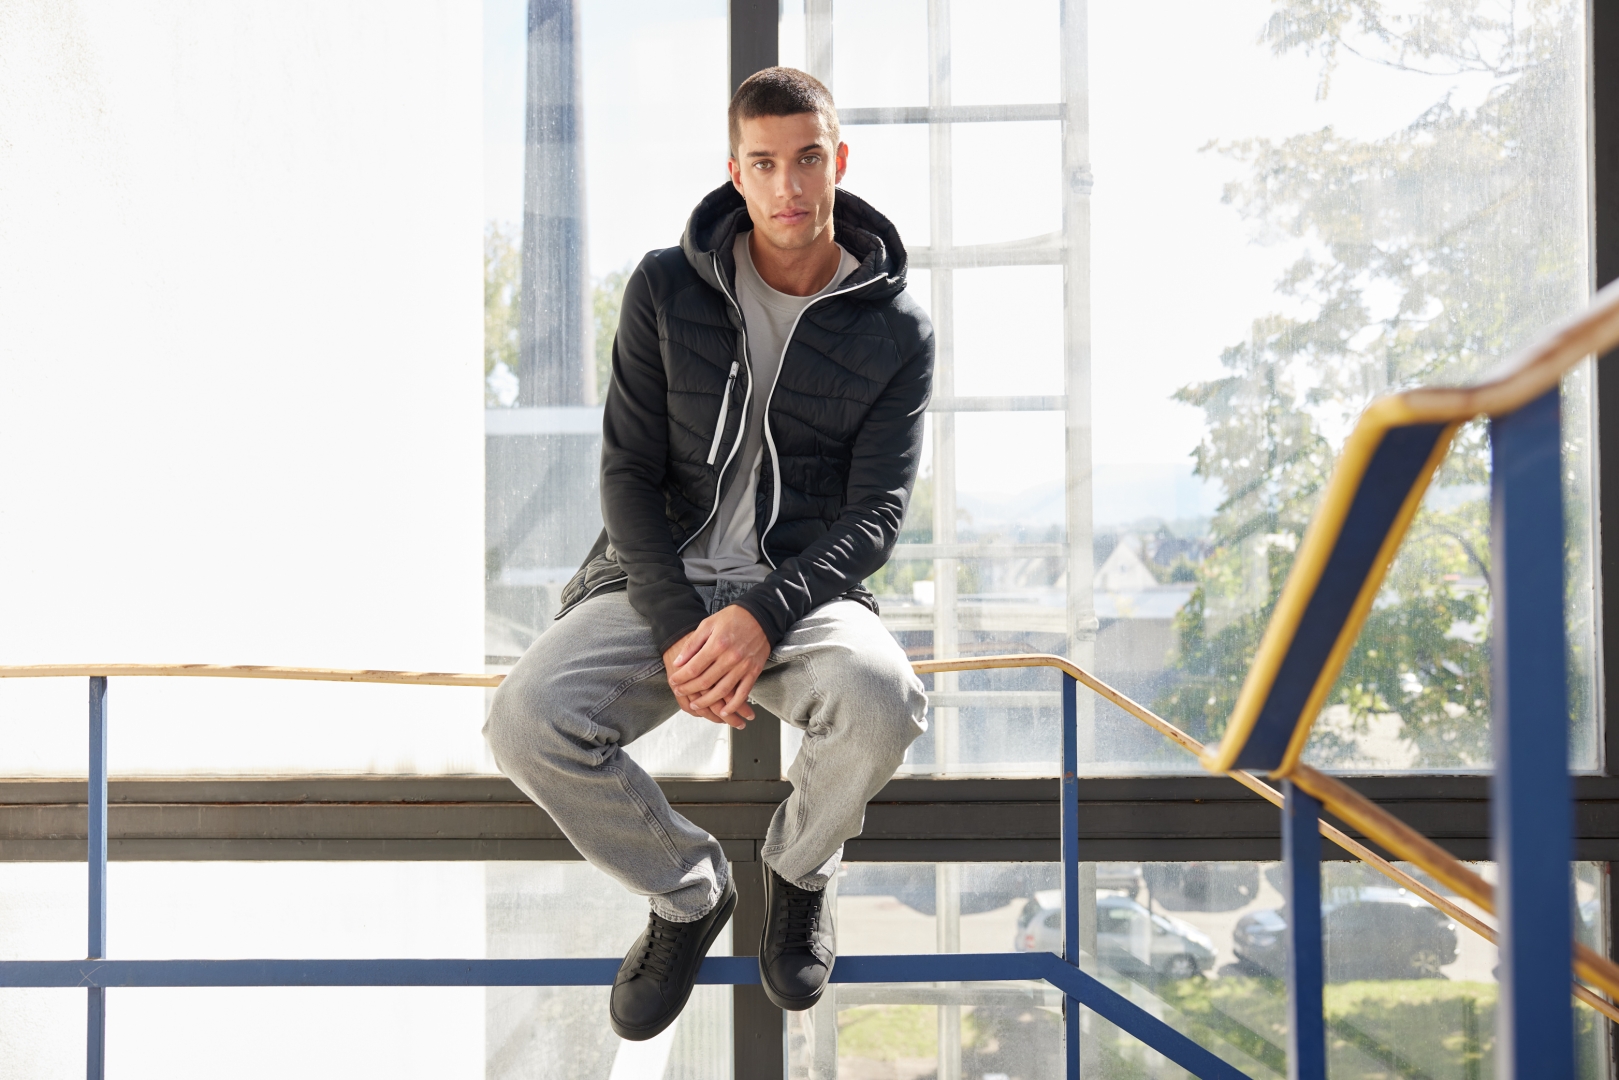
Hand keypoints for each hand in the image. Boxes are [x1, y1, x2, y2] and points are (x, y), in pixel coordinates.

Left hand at [664, 605, 769, 728]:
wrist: (761, 615)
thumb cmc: (733, 618)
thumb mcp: (708, 624)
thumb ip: (693, 644)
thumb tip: (678, 662)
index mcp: (717, 644)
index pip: (694, 668)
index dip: (681, 677)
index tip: (673, 681)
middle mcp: (730, 657)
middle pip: (706, 682)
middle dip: (689, 690)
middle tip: (680, 692)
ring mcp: (743, 666)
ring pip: (722, 691)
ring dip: (707, 702)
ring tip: (696, 705)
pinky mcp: (754, 671)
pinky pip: (743, 693)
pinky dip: (733, 705)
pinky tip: (724, 711)